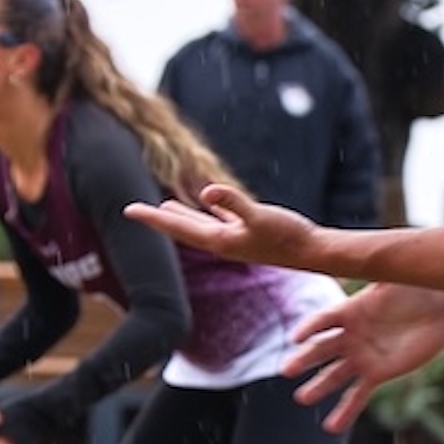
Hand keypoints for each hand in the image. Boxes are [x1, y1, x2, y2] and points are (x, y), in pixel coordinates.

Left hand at [123, 183, 318, 268]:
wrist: (314, 252)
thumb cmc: (289, 235)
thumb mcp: (261, 215)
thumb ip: (234, 203)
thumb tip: (207, 192)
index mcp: (219, 241)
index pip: (177, 228)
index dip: (152, 219)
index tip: (128, 210)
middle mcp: (223, 242)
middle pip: (181, 228)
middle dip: (158, 219)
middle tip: (133, 211)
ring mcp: (235, 237)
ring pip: (199, 224)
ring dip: (180, 216)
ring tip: (163, 208)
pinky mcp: (249, 231)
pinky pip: (220, 219)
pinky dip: (208, 212)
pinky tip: (206, 205)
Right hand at [286, 283, 443, 432]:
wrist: (442, 310)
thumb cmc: (417, 288)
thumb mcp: (392, 278)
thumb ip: (374, 272)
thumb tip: (358, 255)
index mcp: (349, 310)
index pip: (322, 320)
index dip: (309, 328)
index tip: (296, 338)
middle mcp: (350, 335)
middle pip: (322, 350)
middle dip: (304, 360)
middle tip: (286, 371)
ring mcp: (362, 356)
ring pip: (335, 375)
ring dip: (318, 387)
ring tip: (302, 398)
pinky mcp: (378, 373)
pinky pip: (357, 395)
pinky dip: (344, 411)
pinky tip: (331, 427)